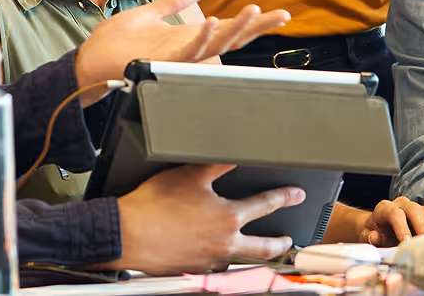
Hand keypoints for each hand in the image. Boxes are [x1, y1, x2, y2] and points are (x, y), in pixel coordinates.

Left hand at [76, 0, 290, 95]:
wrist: (89, 63)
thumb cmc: (115, 43)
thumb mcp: (148, 14)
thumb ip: (172, 3)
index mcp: (189, 39)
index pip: (228, 29)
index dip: (253, 22)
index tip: (280, 14)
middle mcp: (188, 51)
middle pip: (231, 38)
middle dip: (257, 28)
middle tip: (282, 16)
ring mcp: (177, 58)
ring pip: (216, 45)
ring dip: (236, 29)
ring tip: (255, 11)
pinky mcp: (162, 61)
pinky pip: (188, 52)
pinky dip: (202, 38)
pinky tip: (213, 21)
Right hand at [113, 164, 303, 272]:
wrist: (127, 234)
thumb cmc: (154, 205)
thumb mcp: (190, 174)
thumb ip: (218, 163)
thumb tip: (238, 153)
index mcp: (228, 218)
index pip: (265, 205)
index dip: (284, 197)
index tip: (296, 195)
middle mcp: (224, 244)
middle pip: (263, 246)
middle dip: (280, 242)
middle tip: (288, 240)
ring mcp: (210, 262)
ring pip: (239, 260)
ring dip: (250, 254)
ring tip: (255, 249)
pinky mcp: (193, 270)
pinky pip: (215, 267)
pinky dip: (222, 260)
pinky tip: (217, 253)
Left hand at [356, 197, 423, 246]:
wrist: (377, 227)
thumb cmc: (374, 233)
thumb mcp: (367, 235)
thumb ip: (371, 237)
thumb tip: (375, 238)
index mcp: (386, 208)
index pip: (395, 214)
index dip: (401, 227)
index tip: (407, 242)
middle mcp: (401, 203)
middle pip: (414, 210)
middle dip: (421, 226)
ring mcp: (414, 207)